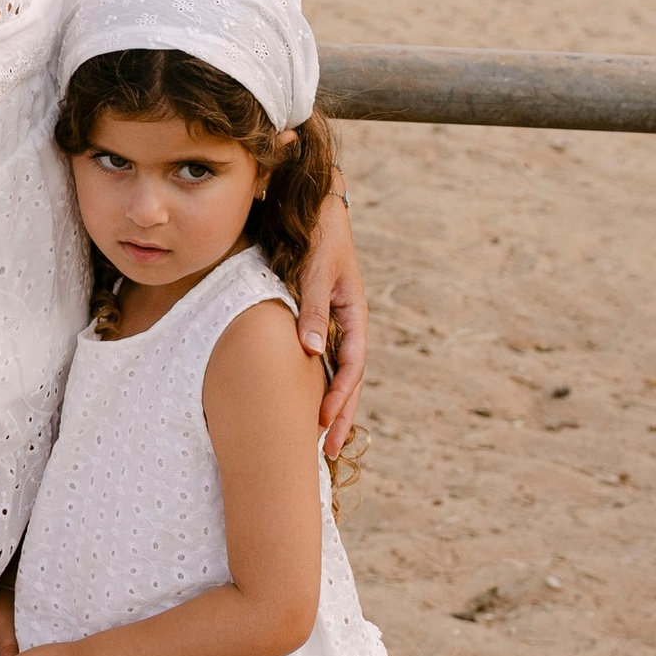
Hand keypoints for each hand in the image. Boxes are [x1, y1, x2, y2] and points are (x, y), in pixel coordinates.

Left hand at [298, 185, 366, 461]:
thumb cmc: (316, 232)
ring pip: (335, 371)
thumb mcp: (314, 269)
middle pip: (348, 378)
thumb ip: (311, 308)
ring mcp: (332, 319)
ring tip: (317, 438)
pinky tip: (302, 398)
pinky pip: (319, 355)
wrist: (312, 202)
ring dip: (329, 403)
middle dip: (339, 415)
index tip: (323, 425)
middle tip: (326, 452)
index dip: (339, 398)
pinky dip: (314, 380)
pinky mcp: (315, 313)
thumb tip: (308, 352)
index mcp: (352, 312)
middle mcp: (345, 321)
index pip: (351, 366)